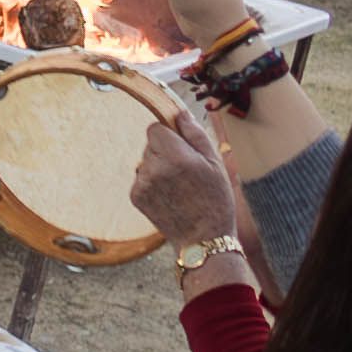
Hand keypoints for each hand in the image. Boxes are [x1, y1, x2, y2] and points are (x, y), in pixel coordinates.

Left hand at [126, 115, 241, 255]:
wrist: (203, 238)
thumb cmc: (215, 200)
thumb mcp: (215, 163)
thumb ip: (195, 134)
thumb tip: (180, 113)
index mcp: (176, 156)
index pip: (155, 128)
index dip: (169, 133)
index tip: (182, 146)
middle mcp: (154, 168)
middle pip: (150, 144)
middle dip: (165, 150)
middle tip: (186, 170)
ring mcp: (142, 184)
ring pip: (145, 161)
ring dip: (158, 167)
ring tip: (179, 186)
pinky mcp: (135, 196)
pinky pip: (141, 178)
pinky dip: (152, 182)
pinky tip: (170, 195)